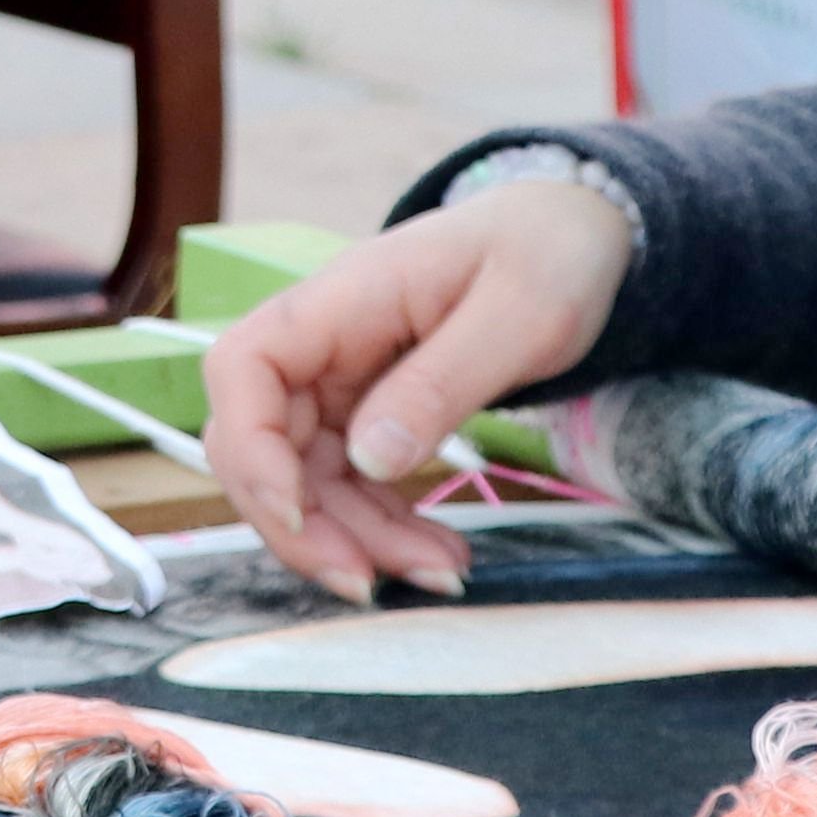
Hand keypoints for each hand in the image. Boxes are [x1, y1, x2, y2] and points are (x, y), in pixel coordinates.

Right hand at [199, 176, 637, 604]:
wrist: (573, 232)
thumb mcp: (519, 314)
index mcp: (340, 300)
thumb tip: (370, 460)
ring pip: (307, 482)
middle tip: (370, 584)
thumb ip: (443, 381)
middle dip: (303, 525)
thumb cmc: (547, 252)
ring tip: (442, 574)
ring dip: (356, 540)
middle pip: (262, 445)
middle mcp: (323, 346)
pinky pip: (352, 486)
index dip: (251, 449)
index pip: (243, 369)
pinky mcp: (369, 416)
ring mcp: (341, 384)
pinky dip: (386, 529)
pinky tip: (442, 554)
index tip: (297, 512)